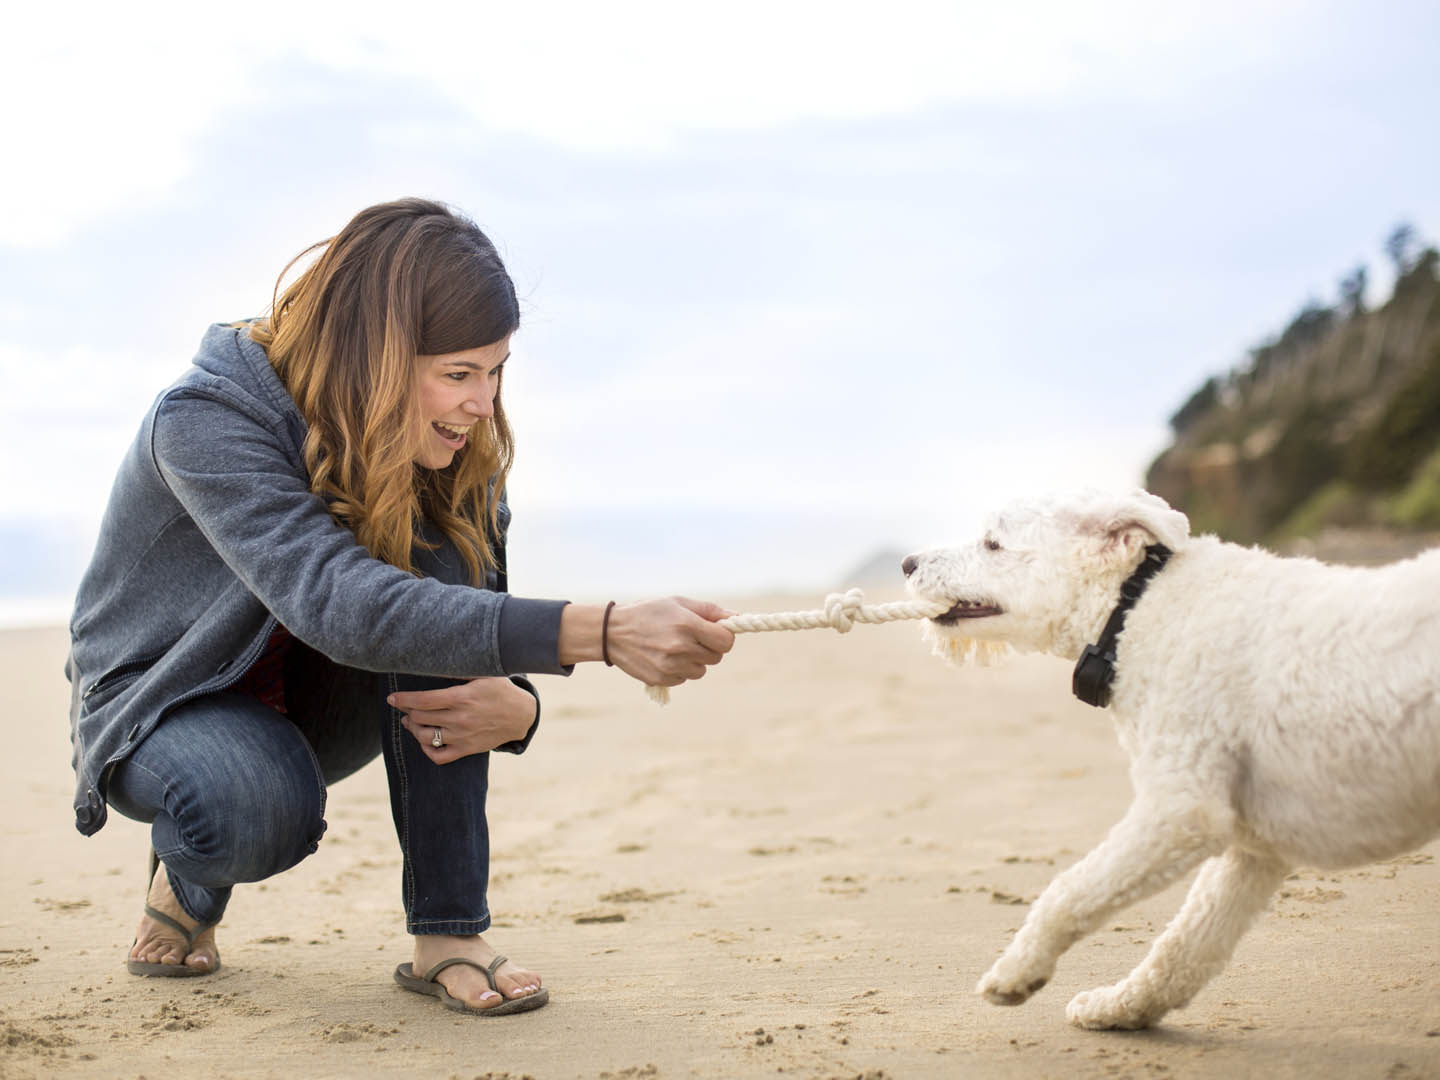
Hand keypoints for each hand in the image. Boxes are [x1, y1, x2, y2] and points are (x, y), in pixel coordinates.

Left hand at [388, 677, 536, 762]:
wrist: (521, 715)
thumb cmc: (500, 690)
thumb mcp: (484, 674)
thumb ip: (458, 670)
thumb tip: (434, 661)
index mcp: (462, 697)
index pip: (423, 700)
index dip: (403, 699)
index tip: (392, 698)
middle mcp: (460, 719)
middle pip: (420, 717)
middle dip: (407, 711)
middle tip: (403, 706)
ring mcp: (463, 737)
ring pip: (425, 737)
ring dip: (413, 728)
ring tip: (410, 721)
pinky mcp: (467, 750)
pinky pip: (439, 756)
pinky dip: (427, 750)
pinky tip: (425, 740)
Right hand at [604, 596, 735, 686]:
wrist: (612, 632)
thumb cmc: (649, 612)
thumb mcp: (678, 603)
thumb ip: (709, 611)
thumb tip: (736, 619)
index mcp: (687, 625)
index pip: (726, 641)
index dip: (724, 637)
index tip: (715, 633)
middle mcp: (680, 647)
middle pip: (716, 657)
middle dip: (709, 648)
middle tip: (692, 638)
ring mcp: (670, 666)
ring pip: (701, 670)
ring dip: (694, 661)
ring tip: (675, 647)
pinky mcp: (661, 679)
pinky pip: (684, 678)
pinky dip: (679, 670)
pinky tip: (664, 656)